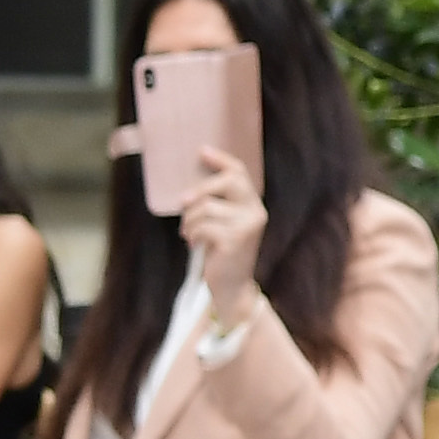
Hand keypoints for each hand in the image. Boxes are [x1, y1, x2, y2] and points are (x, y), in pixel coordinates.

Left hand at [177, 141, 267, 317]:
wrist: (231, 287)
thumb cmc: (222, 253)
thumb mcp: (223, 225)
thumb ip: (218, 206)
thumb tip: (190, 189)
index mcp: (253, 206)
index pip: (240, 173)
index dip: (220, 159)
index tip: (202, 151)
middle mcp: (255, 212)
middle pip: (228, 181)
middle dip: (200, 189)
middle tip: (183, 202)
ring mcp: (248, 226)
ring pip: (207, 207)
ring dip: (190, 221)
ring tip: (189, 233)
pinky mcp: (235, 240)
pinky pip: (203, 226)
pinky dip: (192, 234)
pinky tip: (194, 244)